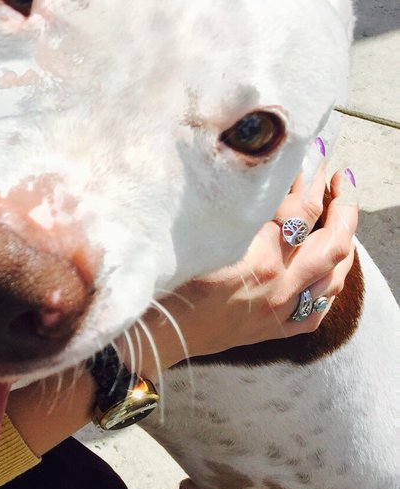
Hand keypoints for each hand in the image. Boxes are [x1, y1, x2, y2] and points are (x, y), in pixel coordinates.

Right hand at [6, 164, 357, 454]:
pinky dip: (329, 288)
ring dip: (343, 239)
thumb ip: (228, 205)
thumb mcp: (194, 233)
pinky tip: (328, 273)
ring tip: (342, 215)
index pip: (298, 204)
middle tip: (340, 177)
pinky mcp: (271, 329)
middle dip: (341, 203)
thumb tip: (249, 171)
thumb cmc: (158, 280)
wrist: (146, 337)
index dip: (307, 174)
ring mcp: (279, 309)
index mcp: (257, 254)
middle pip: (331, 237)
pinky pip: (316, 310)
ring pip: (333, 274)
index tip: (310, 151)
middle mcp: (277, 283)